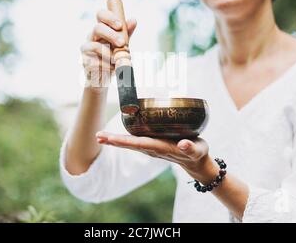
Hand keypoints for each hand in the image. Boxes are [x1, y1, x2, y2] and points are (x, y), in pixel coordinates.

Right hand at [81, 10, 136, 89]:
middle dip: (111, 35)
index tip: (120, 25)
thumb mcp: (121, 45)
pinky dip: (105, 66)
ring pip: (95, 46)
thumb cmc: (112, 58)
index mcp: (101, 29)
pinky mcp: (84, 61)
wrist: (104, 77)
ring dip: (109, 54)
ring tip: (116, 60)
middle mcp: (91, 36)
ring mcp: (86, 49)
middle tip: (122, 43)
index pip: (100, 15)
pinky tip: (110, 68)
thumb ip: (126, 33)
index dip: (109, 18)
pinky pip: (94, 62)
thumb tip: (133, 20)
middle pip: (97, 28)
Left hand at [96, 131, 217, 183]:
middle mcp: (152, 148)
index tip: (110, 138)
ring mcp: (151, 147)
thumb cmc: (197, 154)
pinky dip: (124, 137)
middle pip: (129, 144)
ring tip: (100, 135)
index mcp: (160, 148)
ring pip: (130, 142)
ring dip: (115, 139)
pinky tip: (115, 133)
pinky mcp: (153, 143)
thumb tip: (183, 144)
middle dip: (114, 140)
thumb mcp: (197, 150)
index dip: (124, 141)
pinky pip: (135, 139)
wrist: (196, 161)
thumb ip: (190, 147)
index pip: (138, 143)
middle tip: (98, 136)